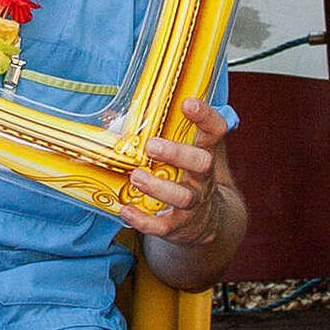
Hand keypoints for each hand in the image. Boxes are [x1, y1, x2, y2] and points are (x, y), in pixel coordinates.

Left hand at [120, 98, 232, 246]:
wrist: (209, 221)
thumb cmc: (189, 176)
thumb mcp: (186, 152)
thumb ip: (160, 132)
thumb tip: (116, 113)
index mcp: (205, 153)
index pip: (214, 130)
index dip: (205, 116)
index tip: (188, 103)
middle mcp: (202, 178)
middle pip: (201, 163)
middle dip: (177, 153)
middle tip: (152, 145)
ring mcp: (194, 204)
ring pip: (183, 197)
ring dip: (158, 187)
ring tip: (136, 176)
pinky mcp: (180, 226)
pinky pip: (164, 226)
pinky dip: (144, 220)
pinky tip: (125, 210)